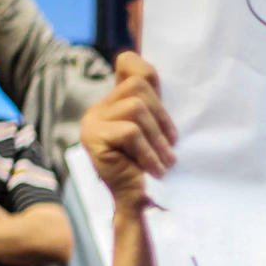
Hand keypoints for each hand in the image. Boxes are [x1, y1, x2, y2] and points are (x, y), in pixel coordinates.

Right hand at [81, 52, 176, 211]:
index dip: (148, 72)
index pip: (129, 62)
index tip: (164, 100)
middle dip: (162, 115)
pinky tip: (155, 169)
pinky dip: (148, 151)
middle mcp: (99, 107)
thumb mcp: (159, 131)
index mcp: (115, 100)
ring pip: (136, 108)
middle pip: (138, 85)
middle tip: (172, 144)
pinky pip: (130, 132)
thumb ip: (157, 105)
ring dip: (157, 137)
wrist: (138, 203)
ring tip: (166, 160)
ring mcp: (93, 122)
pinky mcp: (93, 138)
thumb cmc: (153, 167)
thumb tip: (169, 77)